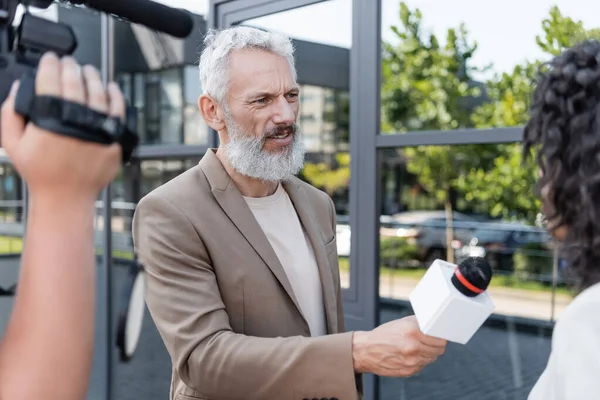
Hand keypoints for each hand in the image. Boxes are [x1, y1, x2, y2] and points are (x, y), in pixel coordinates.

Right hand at [0, 52, 123, 202]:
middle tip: (67, 62)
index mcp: (49, 120)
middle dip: (70, 67)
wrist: (67, 197)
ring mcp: (98, 129)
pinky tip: (110, 87)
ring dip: (92, 76)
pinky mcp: (115, 138)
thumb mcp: (13, 143)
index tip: (50, 59)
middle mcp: (76, 121)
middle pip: (75, 82)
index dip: (49, 65)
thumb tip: (20, 86)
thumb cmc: (41, 171)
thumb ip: (10, 113)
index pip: (50, 80)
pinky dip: (115, 95)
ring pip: (98, 92)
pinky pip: (118, 110)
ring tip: (88, 70)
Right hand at [352, 315, 446, 376]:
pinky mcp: (409, 371)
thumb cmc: (382, 335)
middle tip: (430, 341)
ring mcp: (412, 361)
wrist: (365, 351)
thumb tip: (434, 324)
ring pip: (432, 358)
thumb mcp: (401, 323)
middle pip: (439, 349)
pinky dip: (419, 360)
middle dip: (436, 345)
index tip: (440, 335)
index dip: (441, 336)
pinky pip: (423, 365)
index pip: (440, 338)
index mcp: (413, 331)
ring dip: (428, 353)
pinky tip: (410, 355)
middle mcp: (413, 346)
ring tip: (416, 347)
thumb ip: (419, 323)